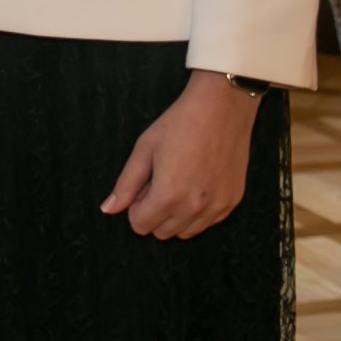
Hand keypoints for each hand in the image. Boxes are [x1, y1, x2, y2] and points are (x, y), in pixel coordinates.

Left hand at [101, 71, 261, 239]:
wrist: (222, 108)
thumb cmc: (179, 124)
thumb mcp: (144, 149)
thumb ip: (126, 184)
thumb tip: (108, 209)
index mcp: (168, 196)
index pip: (140, 225)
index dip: (135, 206)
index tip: (144, 185)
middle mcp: (195, 208)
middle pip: (162, 232)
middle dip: (154, 212)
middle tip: (160, 180)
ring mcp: (217, 207)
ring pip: (185, 232)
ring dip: (176, 215)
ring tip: (179, 182)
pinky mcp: (232, 201)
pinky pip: (207, 222)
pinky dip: (198, 212)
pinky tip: (198, 183)